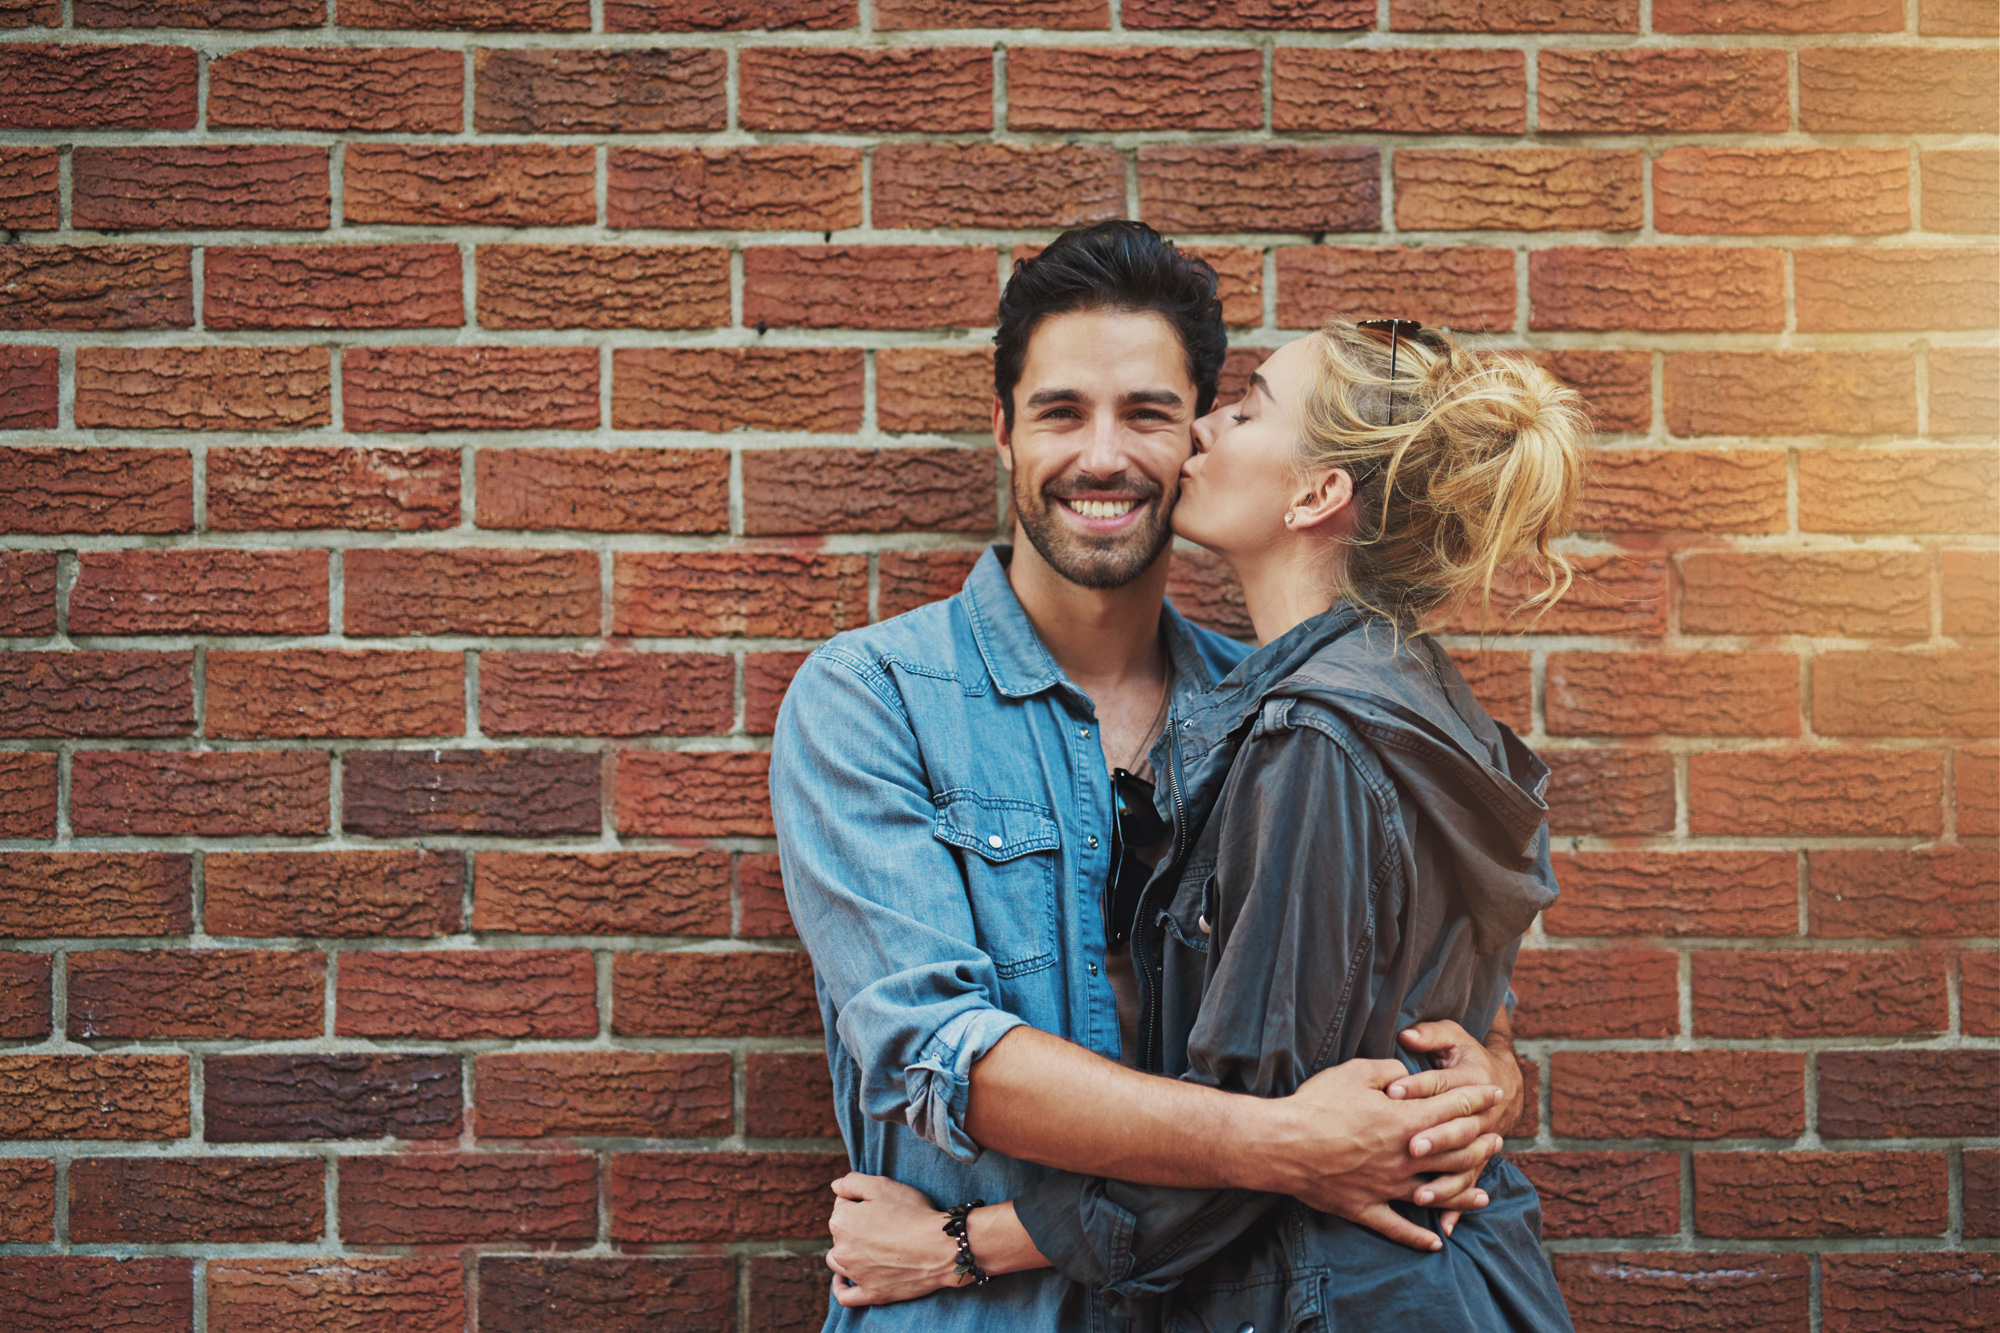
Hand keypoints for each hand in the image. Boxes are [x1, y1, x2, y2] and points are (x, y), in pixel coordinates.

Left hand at [826, 1173, 962, 1306]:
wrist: (941, 1246)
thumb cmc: (913, 1212)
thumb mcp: (882, 1185)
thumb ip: (852, 1182)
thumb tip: (835, 1187)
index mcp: (841, 1222)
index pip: (841, 1206)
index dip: (860, 1200)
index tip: (879, 1203)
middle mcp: (842, 1250)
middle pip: (840, 1233)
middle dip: (855, 1225)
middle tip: (882, 1221)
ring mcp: (856, 1274)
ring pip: (838, 1261)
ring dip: (846, 1251)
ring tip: (866, 1245)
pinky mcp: (871, 1293)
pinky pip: (845, 1295)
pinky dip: (840, 1287)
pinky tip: (842, 1279)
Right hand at [1244, 1058, 1503, 1253]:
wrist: (1282, 1144)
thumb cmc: (1317, 1104)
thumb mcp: (1355, 1072)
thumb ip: (1389, 1069)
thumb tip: (1406, 1073)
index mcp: (1405, 1122)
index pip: (1453, 1109)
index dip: (1477, 1099)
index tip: (1495, 1093)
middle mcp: (1404, 1158)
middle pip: (1456, 1154)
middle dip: (1481, 1145)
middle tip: (1497, 1140)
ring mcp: (1387, 1187)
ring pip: (1438, 1193)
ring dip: (1465, 1193)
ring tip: (1484, 1194)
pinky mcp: (1366, 1207)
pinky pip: (1399, 1227)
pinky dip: (1419, 1237)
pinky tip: (1435, 1242)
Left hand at [1389, 1017, 1526, 1234]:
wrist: (1507, 1084)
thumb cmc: (1468, 1058)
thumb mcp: (1453, 1038)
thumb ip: (1430, 1035)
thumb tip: (1407, 1034)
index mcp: (1468, 1081)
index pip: (1439, 1085)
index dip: (1416, 1087)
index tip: (1392, 1091)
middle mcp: (1478, 1116)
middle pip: (1454, 1129)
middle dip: (1434, 1138)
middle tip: (1411, 1147)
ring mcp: (1478, 1143)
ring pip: (1463, 1165)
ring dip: (1444, 1181)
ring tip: (1422, 1194)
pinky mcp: (1475, 1162)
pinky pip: (1466, 1187)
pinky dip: (1456, 1207)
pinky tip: (1443, 1226)